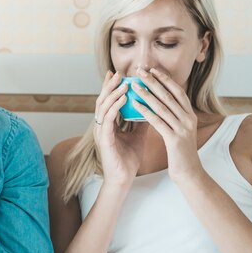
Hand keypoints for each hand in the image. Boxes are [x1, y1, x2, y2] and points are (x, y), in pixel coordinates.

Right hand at [94, 71, 146, 187]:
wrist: (123, 179)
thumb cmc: (128, 160)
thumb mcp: (137, 137)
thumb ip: (140, 123)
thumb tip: (150, 109)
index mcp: (108, 124)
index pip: (108, 101)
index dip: (111, 87)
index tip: (116, 74)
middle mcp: (102, 126)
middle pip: (102, 100)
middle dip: (109, 85)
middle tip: (117, 72)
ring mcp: (101, 131)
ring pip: (103, 106)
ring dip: (113, 93)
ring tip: (123, 82)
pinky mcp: (104, 138)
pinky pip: (108, 118)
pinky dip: (115, 106)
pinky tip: (123, 98)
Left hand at [132, 67, 202, 182]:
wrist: (189, 173)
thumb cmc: (181, 151)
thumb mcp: (180, 129)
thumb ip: (174, 115)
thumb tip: (160, 100)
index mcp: (190, 115)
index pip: (177, 91)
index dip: (165, 79)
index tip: (152, 69)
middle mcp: (189, 119)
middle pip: (169, 95)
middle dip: (153, 81)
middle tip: (140, 71)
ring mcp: (183, 129)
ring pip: (163, 106)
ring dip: (147, 93)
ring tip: (134, 85)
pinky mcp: (175, 140)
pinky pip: (158, 122)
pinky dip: (146, 111)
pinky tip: (135, 104)